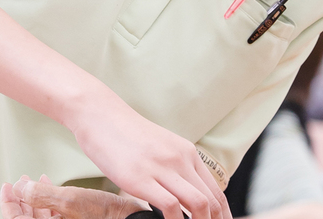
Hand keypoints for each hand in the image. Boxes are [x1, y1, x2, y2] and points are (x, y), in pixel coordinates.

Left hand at [0, 174, 146, 218]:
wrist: (128, 218)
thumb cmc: (105, 215)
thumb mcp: (69, 200)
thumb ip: (41, 194)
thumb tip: (19, 188)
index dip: (9, 203)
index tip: (7, 187)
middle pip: (27, 217)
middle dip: (21, 198)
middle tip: (18, 183)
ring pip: (41, 214)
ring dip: (35, 197)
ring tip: (33, 182)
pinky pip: (54, 212)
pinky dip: (50, 199)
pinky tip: (52, 186)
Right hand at [68, 93, 231, 218]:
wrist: (100, 115)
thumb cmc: (125, 135)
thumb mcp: (160, 148)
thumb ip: (174, 167)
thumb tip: (183, 195)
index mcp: (187, 152)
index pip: (216, 191)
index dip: (222, 215)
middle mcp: (180, 158)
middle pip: (211, 200)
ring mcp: (161, 168)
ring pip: (199, 204)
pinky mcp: (140, 178)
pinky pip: (170, 207)